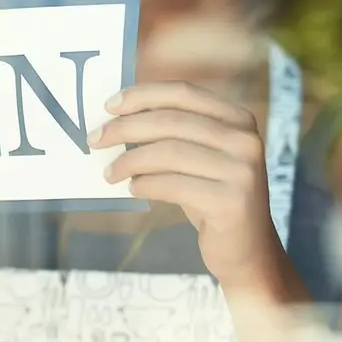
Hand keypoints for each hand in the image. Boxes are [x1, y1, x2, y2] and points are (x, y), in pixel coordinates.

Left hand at [89, 82, 285, 288]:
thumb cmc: (211, 196)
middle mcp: (245, 140)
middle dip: (125, 128)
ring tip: (111, 173)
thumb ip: (173, 132)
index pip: (184, 93)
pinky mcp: (231, 202)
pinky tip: (133, 189)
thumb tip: (118, 115)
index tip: (109, 105)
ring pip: (168, 153)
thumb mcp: (199, 156)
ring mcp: (242, 171)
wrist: (246, 249)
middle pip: (170, 121)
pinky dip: (145, 184)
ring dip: (130, 161)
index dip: (143, 95)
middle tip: (95, 140)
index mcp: (239, 119)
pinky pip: (172, 185)